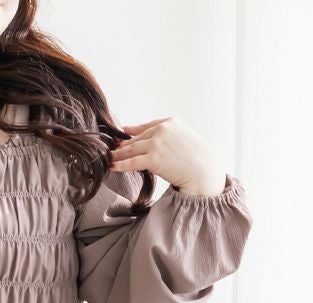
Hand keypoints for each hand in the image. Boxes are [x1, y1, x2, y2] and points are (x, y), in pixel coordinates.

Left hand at [109, 116, 227, 196]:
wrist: (204, 171)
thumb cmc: (196, 159)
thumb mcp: (182, 139)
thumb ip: (167, 136)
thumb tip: (152, 141)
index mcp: (169, 122)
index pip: (144, 128)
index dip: (130, 134)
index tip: (119, 139)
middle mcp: (162, 129)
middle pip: (135, 139)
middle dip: (121, 147)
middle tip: (109, 152)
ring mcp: (157, 143)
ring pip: (131, 149)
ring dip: (117, 155)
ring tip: (107, 159)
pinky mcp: (153, 158)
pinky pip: (132, 161)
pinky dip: (120, 165)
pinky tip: (112, 167)